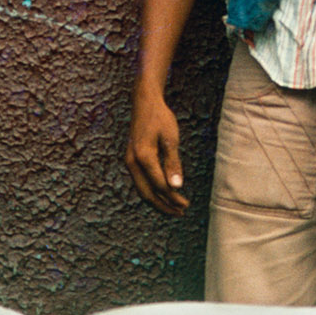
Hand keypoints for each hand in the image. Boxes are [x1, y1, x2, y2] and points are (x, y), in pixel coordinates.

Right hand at [127, 94, 188, 216]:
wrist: (144, 102)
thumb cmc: (160, 118)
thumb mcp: (170, 139)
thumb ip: (173, 163)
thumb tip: (177, 187)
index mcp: (143, 157)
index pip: (159, 185)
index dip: (172, 198)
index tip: (185, 204)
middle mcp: (132, 162)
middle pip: (147, 193)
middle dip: (164, 205)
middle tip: (181, 212)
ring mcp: (130, 162)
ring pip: (142, 190)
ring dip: (158, 201)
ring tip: (174, 208)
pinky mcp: (132, 160)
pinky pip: (141, 182)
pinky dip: (152, 192)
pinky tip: (164, 195)